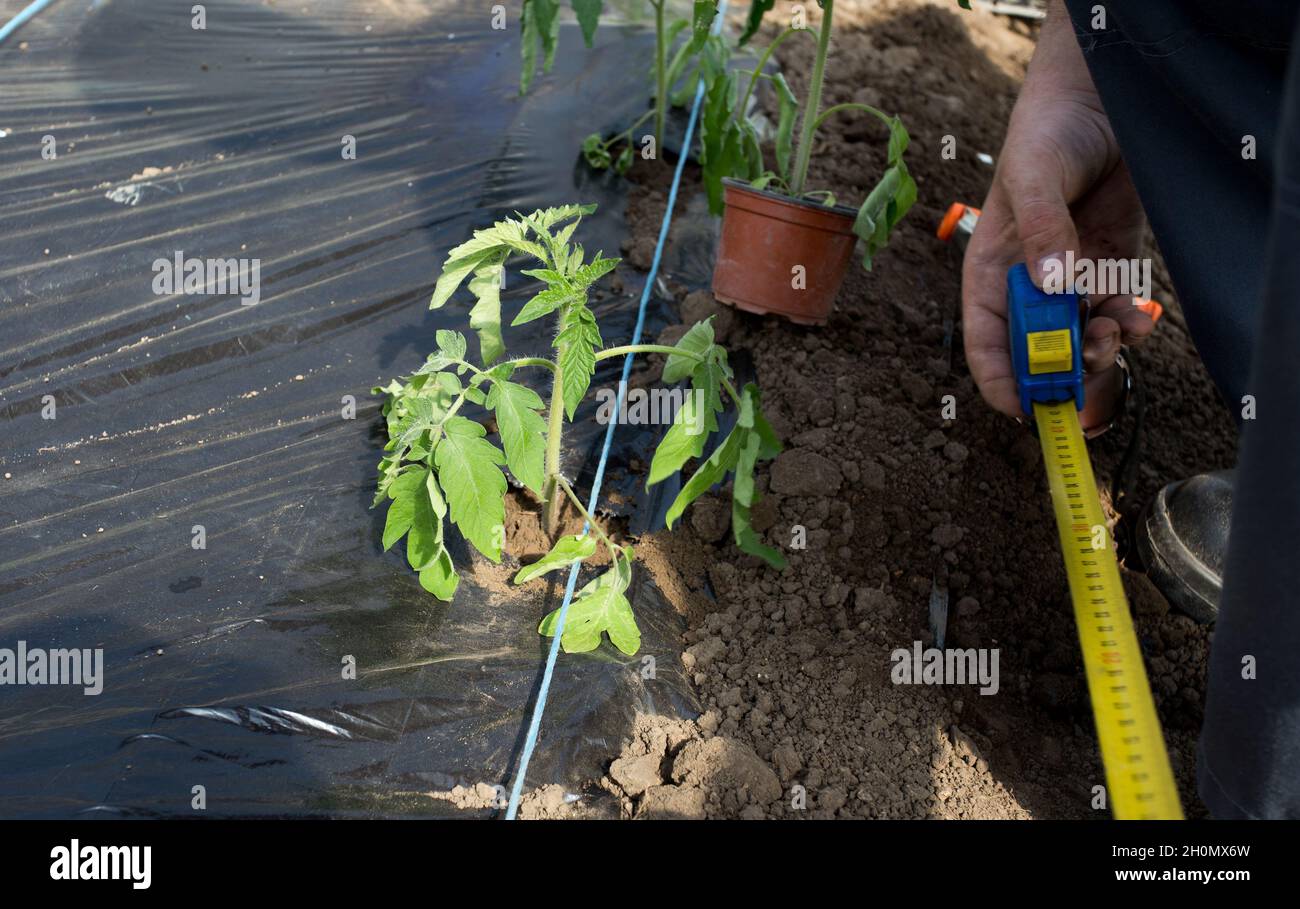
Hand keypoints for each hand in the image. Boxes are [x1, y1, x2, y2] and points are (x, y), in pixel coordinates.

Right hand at [962, 0, 1153, 423]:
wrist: (1102, 97)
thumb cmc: (1048, 132)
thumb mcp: (1033, 176)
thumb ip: (1042, 232)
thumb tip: (1053, 286)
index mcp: (991, 271)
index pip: (986, 341)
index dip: (1002, 380)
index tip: (1026, 407)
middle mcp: (1029, 283)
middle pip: (1037, 349)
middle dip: (1060, 370)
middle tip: (1083, 375)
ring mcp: (1073, 276)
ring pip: (1082, 336)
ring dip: (1100, 349)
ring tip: (1114, 336)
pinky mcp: (1112, 264)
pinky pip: (1119, 308)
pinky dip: (1131, 323)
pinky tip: (1137, 317)